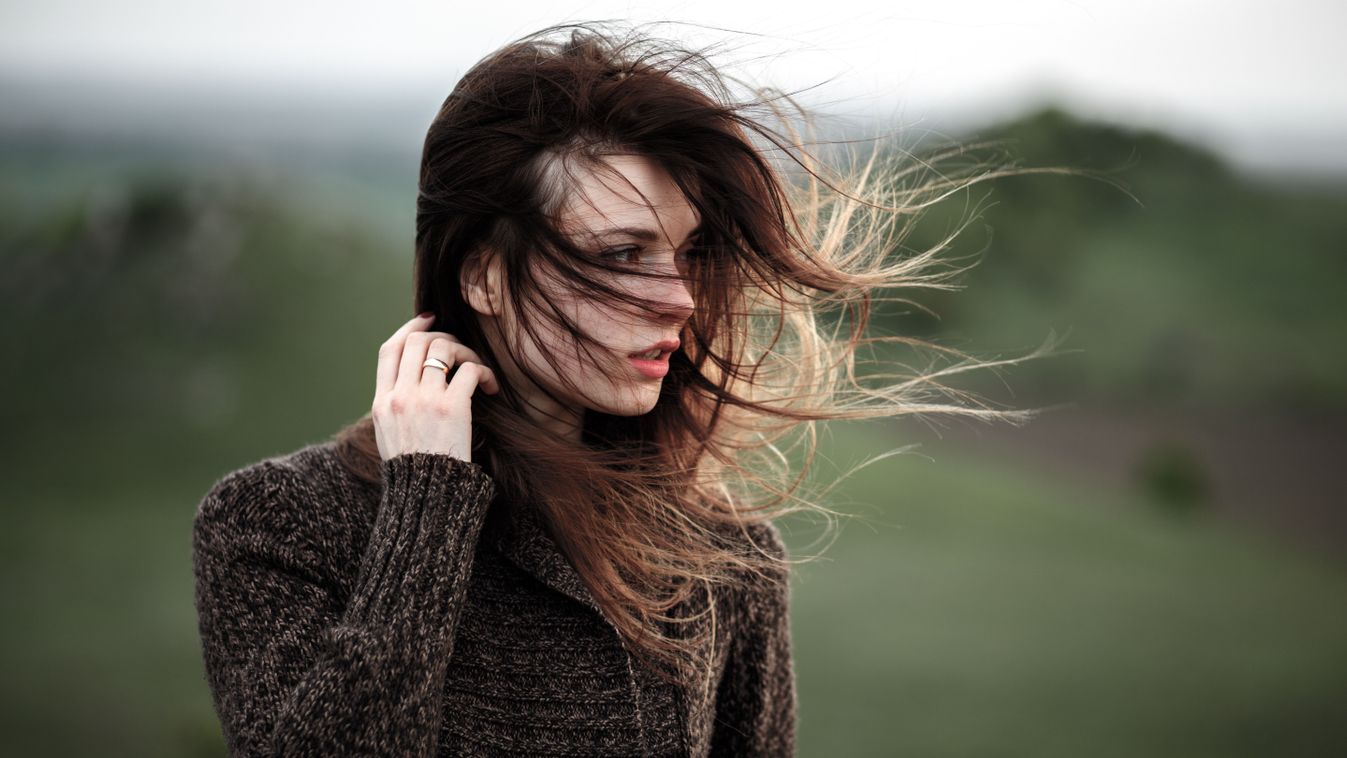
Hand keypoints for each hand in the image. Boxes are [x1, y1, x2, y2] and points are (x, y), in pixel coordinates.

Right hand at [372, 313, 500, 462]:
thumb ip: (395, 405)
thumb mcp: (390, 436)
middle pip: (417, 342)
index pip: (389, 350)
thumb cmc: (416, 471)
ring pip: (443, 349)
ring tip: (475, 367)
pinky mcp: (451, 408)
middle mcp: (399, 396)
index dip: (409, 328)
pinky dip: (483, 371)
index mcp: (381, 402)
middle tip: (459, 347)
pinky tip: (490, 386)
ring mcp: (424, 400)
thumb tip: (410, 381)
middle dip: (441, 336)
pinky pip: (469, 371)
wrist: (426, 496)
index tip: (428, 320)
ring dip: (465, 351)